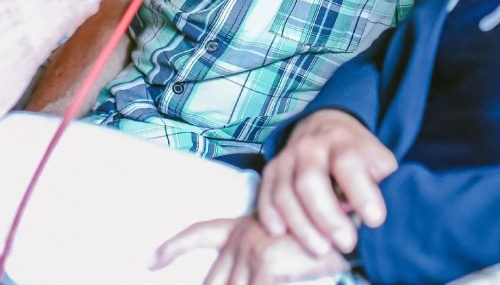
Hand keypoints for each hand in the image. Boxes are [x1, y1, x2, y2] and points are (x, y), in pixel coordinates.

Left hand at [152, 215, 349, 284]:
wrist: (348, 221)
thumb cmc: (322, 236)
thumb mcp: (283, 245)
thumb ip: (256, 264)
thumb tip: (239, 278)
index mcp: (243, 229)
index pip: (200, 234)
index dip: (174, 247)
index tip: (151, 260)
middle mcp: (242, 237)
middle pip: (213, 281)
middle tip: (185, 280)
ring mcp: (251, 248)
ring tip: (260, 278)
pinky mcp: (265, 261)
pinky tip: (267, 282)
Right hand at [256, 109, 396, 255]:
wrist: (325, 127)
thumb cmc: (356, 152)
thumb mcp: (377, 158)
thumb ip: (382, 181)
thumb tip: (383, 211)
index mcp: (342, 141)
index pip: (349, 163)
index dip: (362, 193)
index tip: (375, 220)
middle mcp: (310, 146)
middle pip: (310, 182)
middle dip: (328, 217)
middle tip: (347, 243)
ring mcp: (286, 158)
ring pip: (285, 193)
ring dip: (301, 225)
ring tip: (322, 249)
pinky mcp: (271, 171)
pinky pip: (265, 196)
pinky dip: (270, 217)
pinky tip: (282, 234)